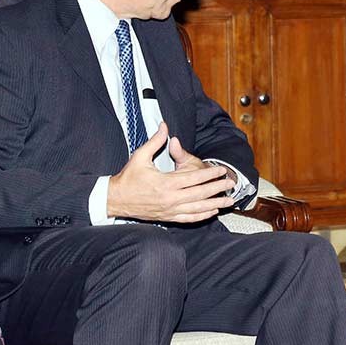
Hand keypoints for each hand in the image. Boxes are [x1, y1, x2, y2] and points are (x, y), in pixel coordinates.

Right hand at [107, 122, 235, 222]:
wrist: (114, 199)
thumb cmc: (128, 177)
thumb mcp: (140, 156)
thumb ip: (155, 141)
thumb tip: (164, 125)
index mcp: (166, 183)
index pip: (194, 179)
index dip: (210, 174)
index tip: (222, 170)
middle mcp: (170, 198)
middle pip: (200, 194)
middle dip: (218, 188)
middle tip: (231, 183)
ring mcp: (169, 210)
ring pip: (197, 208)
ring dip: (215, 204)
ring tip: (228, 200)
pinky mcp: (167, 217)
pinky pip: (188, 218)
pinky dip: (202, 216)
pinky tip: (212, 212)